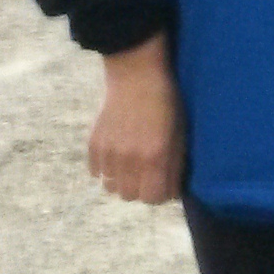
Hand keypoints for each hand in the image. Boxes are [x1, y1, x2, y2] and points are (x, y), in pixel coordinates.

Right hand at [88, 34, 182, 204]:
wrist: (136, 75)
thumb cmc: (166, 102)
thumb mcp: (179, 134)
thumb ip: (174, 166)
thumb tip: (170, 192)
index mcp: (155, 156)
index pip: (153, 198)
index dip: (160, 194)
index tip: (163, 183)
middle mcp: (129, 159)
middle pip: (129, 196)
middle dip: (140, 189)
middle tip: (146, 174)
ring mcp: (108, 152)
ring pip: (110, 187)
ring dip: (121, 181)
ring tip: (130, 164)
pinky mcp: (93, 144)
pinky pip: (95, 172)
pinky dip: (105, 168)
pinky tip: (116, 154)